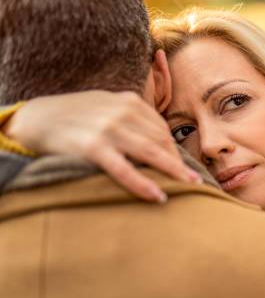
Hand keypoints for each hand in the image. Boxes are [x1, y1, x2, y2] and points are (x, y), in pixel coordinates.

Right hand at [4, 91, 201, 202]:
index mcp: (129, 101)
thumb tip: (160, 140)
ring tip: (188, 188)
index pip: (161, 129)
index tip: (185, 166)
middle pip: (161, 141)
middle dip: (179, 162)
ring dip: (172, 172)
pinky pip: (124, 169)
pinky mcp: (93, 147)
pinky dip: (143, 183)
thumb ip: (132, 118)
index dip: (175, 150)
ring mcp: (109, 129)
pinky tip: (158, 196)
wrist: (36, 118)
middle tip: (195, 181)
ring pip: (150, 153)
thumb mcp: (107, 107)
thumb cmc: (76, 116)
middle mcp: (122, 112)